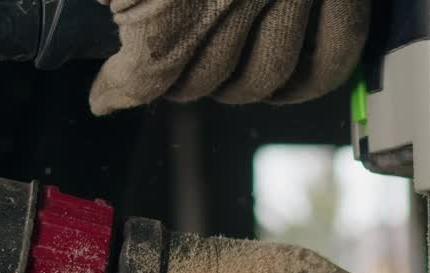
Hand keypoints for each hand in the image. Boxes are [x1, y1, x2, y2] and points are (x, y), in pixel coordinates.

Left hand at [89, 0, 369, 115]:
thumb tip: (101, 18)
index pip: (150, 61)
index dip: (122, 87)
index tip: (105, 98)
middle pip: (202, 74)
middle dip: (174, 82)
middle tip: (156, 77)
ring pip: (261, 77)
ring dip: (232, 85)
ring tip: (211, 75)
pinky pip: (328, 60)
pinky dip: (305, 82)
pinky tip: (280, 85)